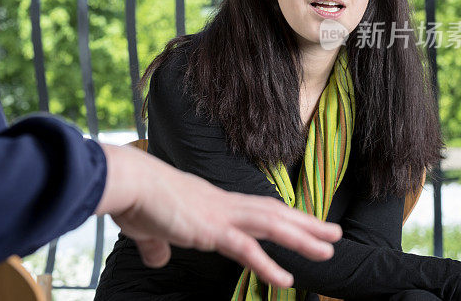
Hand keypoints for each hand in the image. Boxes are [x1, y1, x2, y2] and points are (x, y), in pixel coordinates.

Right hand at [95, 143, 341, 288]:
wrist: (126, 182)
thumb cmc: (134, 200)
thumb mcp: (149, 228)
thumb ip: (157, 245)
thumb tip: (157, 257)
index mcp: (212, 202)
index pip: (255, 208)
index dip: (282, 215)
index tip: (303, 221)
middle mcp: (222, 205)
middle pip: (273, 212)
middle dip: (306, 223)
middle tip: (334, 233)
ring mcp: (220, 216)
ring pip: (271, 225)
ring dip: (302, 237)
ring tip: (329, 249)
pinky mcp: (210, 230)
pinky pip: (246, 249)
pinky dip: (268, 265)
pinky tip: (287, 279)